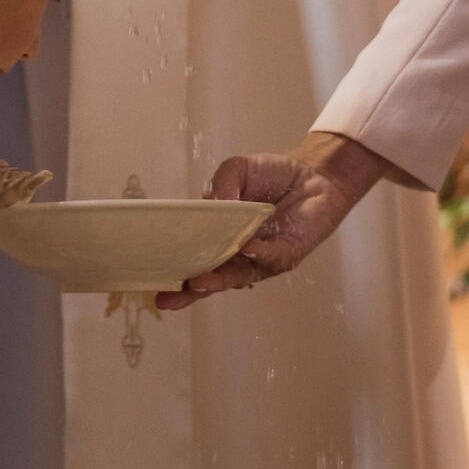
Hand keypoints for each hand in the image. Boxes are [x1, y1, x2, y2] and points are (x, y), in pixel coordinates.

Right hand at [154, 132, 390, 309]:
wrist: (314, 174)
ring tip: (199, 282)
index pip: (193, 256)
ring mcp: (260, 258)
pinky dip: (258, 255)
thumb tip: (215, 205)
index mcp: (217, 235)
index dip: (175, 269)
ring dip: (218, 280)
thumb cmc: (271, 175)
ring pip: (237, 275)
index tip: (154, 281)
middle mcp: (236, 253)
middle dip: (188, 291)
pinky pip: (270, 259)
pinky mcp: (286, 254)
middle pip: (209, 277)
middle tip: (167, 299)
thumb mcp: (237, 169)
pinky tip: (245, 248)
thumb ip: (222, 184)